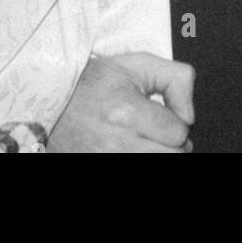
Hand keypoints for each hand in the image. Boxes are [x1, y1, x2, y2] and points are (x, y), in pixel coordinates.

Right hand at [48, 53, 194, 152]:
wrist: (51, 102)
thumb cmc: (92, 83)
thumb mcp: (134, 65)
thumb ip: (174, 78)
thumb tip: (190, 114)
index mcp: (127, 111)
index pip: (179, 131)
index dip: (175, 121)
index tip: (161, 115)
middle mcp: (117, 141)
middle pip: (173, 156)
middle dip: (172, 144)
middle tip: (157, 131)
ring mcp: (106, 159)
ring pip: (159, 165)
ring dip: (158, 153)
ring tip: (145, 142)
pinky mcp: (99, 166)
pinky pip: (136, 176)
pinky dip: (141, 159)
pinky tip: (133, 149)